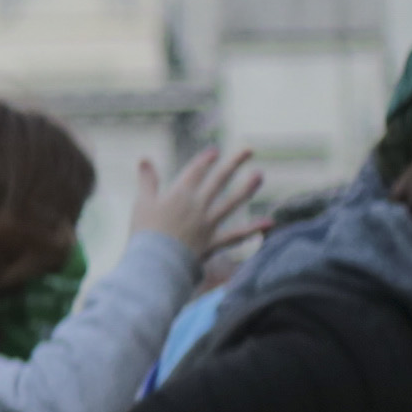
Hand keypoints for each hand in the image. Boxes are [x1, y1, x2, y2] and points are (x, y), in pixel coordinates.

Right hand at [128, 144, 266, 263]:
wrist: (156, 261)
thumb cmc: (145, 231)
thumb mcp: (143, 202)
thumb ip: (147, 180)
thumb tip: (144, 159)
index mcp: (180, 194)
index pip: (196, 171)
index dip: (206, 160)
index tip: (215, 151)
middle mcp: (198, 205)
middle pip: (219, 180)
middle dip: (233, 163)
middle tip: (249, 150)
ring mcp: (209, 223)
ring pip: (232, 202)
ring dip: (247, 188)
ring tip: (259, 175)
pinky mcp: (213, 242)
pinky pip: (236, 235)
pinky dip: (253, 229)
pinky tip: (269, 222)